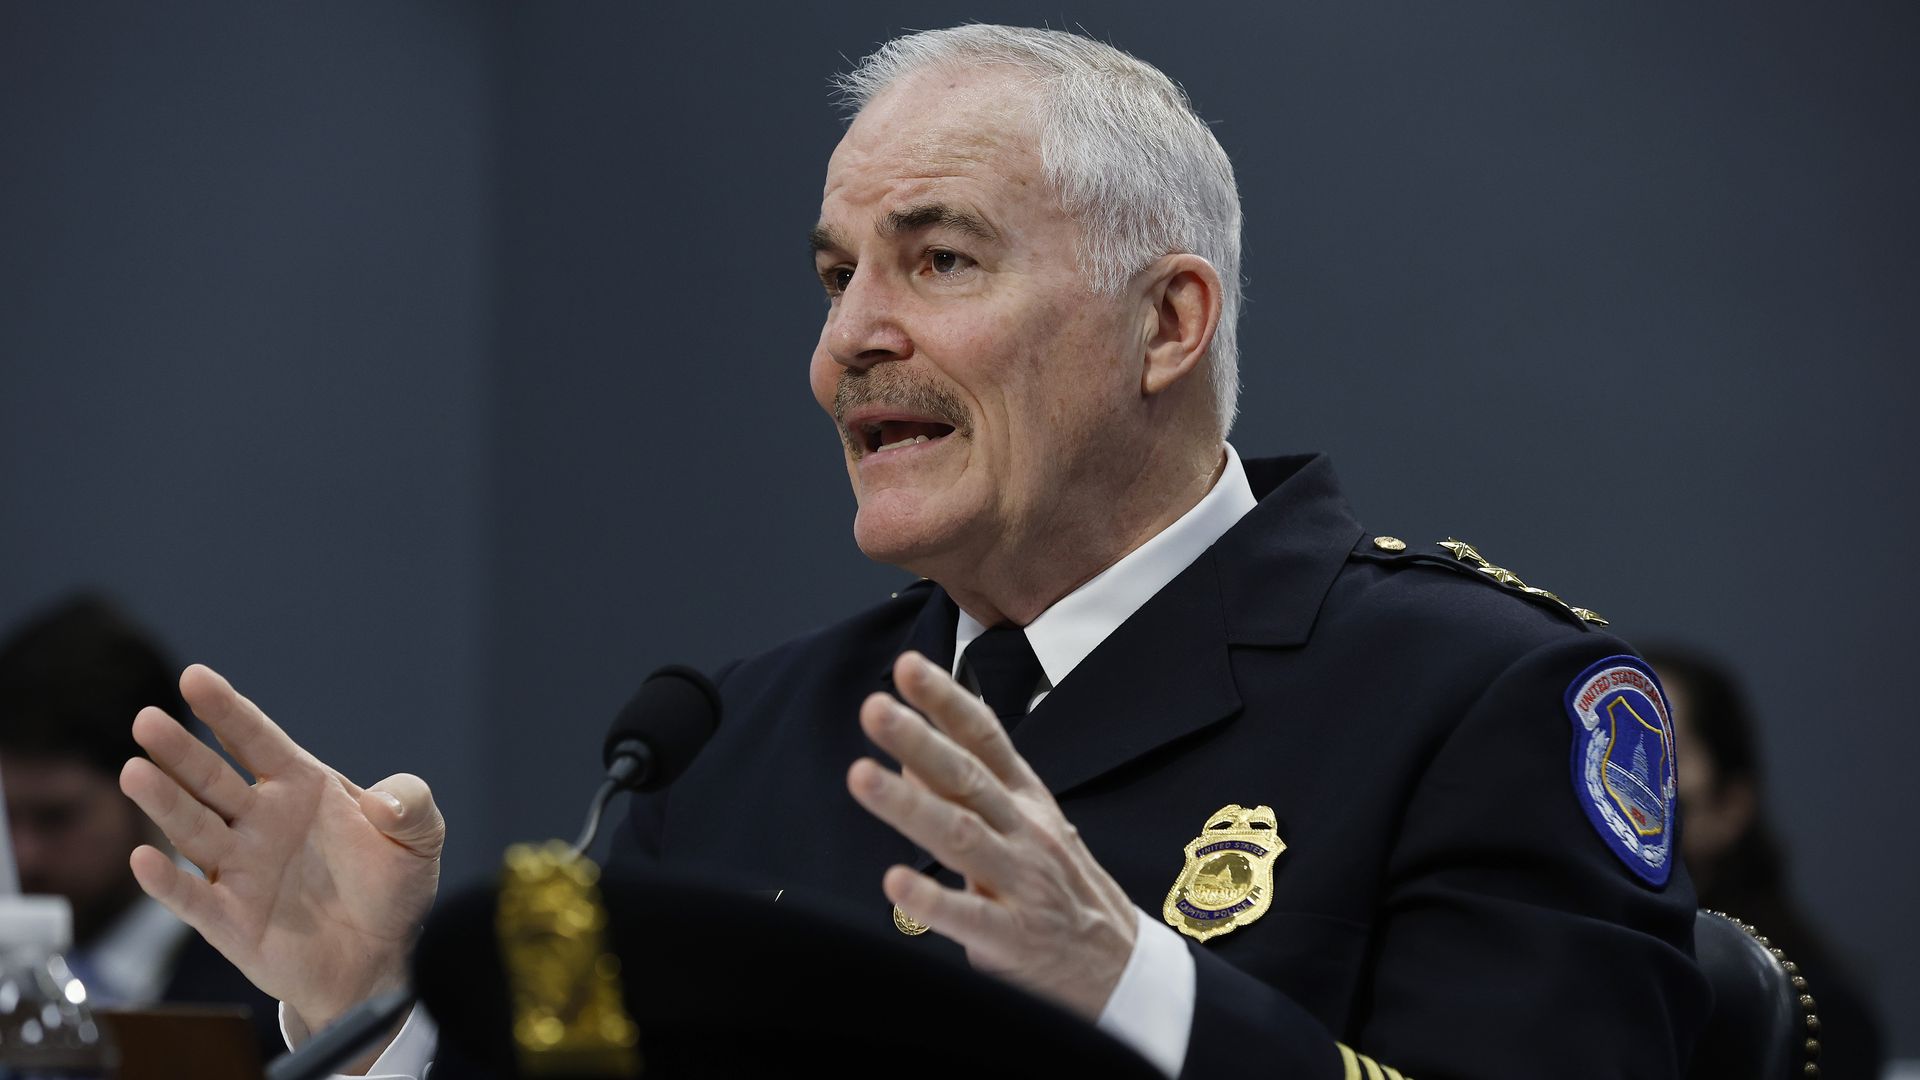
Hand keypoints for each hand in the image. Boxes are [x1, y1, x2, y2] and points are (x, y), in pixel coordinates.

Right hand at [119, 664, 442, 1038]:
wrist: (381, 960)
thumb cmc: (393, 887)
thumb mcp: (420, 837)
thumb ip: (413, 803)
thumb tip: (386, 801)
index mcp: (300, 788)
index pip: (256, 740)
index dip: (227, 710)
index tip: (195, 678)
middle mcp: (260, 821)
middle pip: (212, 779)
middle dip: (180, 750)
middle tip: (147, 719)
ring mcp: (240, 869)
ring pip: (192, 828)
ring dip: (164, 803)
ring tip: (135, 772)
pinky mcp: (229, 920)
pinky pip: (191, 898)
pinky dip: (166, 882)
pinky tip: (144, 860)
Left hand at [847, 651, 1136, 1019]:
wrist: (1116, 962)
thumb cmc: (1056, 884)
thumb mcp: (1020, 823)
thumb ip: (965, 787)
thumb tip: (907, 751)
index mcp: (1023, 796)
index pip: (984, 738)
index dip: (946, 700)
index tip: (907, 667)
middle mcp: (1023, 830)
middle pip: (966, 777)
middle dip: (918, 739)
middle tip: (874, 708)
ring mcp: (1020, 881)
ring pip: (960, 835)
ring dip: (909, 804)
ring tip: (861, 776)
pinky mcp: (1013, 935)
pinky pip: (968, 915)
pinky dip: (932, 898)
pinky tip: (895, 882)